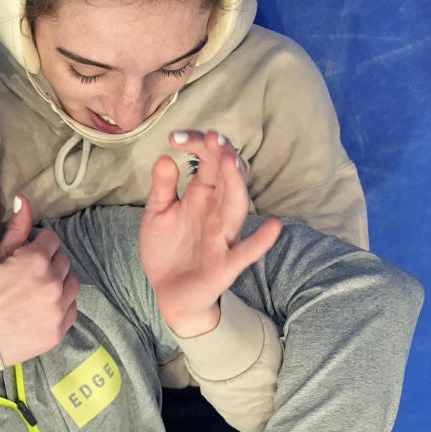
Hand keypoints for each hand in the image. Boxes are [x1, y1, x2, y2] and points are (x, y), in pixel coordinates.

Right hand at [0, 194, 79, 365]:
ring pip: (73, 284)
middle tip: (30, 276)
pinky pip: (72, 308)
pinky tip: (42, 309)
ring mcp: (58, 306)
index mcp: (37, 259)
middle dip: (50, 264)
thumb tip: (25, 199)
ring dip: (60, 284)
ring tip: (39, 292)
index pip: (52, 240)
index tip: (28, 257)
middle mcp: (53, 281)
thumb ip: (16, 228)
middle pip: (64, 261)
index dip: (39, 246)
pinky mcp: (60, 328)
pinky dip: (62, 306)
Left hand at [139, 130, 280, 337]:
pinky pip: (246, 252)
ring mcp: (223, 237)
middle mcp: (216, 211)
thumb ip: (161, 188)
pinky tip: (274, 225)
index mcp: (202, 195)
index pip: (208, 161)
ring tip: (232, 162)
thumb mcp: (157, 214)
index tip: (175, 137)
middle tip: (213, 137)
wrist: (168, 294)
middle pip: (227, 178)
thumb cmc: (167, 249)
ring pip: (236, 207)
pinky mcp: (224, 265)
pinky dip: (260, 241)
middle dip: (222, 157)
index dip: (197, 146)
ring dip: (236, 185)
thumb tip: (165, 157)